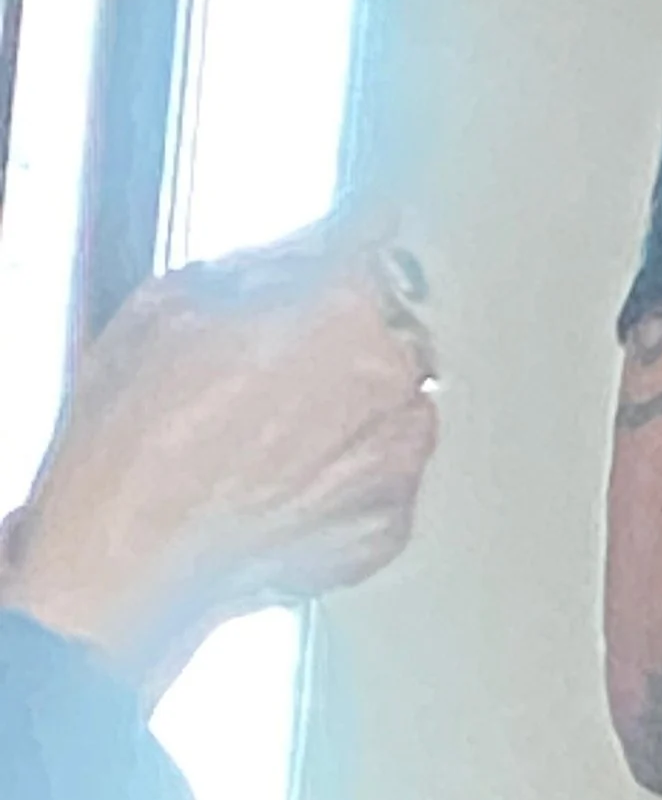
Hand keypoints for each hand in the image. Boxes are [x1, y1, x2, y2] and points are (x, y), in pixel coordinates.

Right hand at [4, 214, 440, 697]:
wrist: (125, 558)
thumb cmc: (136, 440)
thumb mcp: (175, 303)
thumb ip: (271, 260)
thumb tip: (319, 241)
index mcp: (346, 308)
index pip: (383, 247)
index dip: (354, 253)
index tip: (349, 250)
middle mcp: (392, 380)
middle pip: (397, 332)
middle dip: (349, 338)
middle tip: (271, 368)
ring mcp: (399, 460)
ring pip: (397, 408)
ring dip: (354, 410)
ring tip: (268, 436)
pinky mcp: (390, 526)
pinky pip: (385, 481)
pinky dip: (347, 478)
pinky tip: (282, 483)